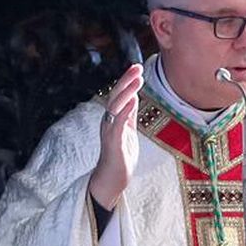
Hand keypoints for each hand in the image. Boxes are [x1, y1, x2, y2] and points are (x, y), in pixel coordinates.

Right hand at [88, 63, 143, 209]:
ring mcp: (110, 131)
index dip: (127, 80)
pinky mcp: (113, 143)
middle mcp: (108, 121)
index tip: (137, 67)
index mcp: (113, 118)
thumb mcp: (128, 130)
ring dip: (126, 92)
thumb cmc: (120, 156)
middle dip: (126, 80)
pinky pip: (118, 124)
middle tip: (137, 67)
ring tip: (137, 80)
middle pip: (115, 96)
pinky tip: (132, 102)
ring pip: (115, 107)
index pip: (119, 94)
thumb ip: (129, 114)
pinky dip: (124, 112)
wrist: (112, 179)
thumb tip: (133, 96)